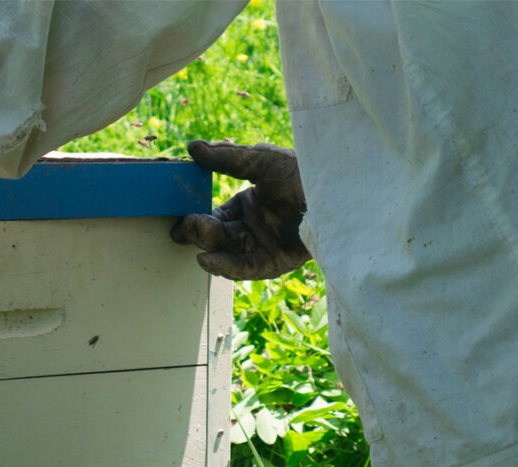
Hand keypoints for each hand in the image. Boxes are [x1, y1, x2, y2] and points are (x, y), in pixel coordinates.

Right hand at [171, 140, 310, 279]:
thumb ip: (226, 158)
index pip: (214, 218)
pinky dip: (227, 267)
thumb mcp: (261, 160)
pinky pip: (248, 268)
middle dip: (200, 234)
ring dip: (211, 251)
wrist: (340, 188)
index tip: (177, 220)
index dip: (195, 221)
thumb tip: (192, 147)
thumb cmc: (303, 170)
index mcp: (248, 205)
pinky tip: (208, 260)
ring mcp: (266, 246)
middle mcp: (255, 228)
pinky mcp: (279, 262)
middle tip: (185, 228)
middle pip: (219, 238)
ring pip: (229, 255)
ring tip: (196, 244)